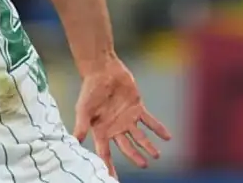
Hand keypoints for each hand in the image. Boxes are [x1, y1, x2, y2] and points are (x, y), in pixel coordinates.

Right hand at [73, 58, 171, 179]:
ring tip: (156, 155)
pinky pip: (150, 121)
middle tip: (144, 165)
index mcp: (101, 130)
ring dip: (148, 146)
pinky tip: (167, 137)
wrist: (102, 70)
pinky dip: (158, 129)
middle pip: (126, 147)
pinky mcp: (137, 108)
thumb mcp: (83, 109)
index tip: (113, 178)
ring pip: (139, 137)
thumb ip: (82, 125)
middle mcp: (115, 127)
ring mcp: (127, 118)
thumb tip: (75, 141)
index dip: (109, 165)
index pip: (105, 152)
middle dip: (135, 157)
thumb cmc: (90, 89)